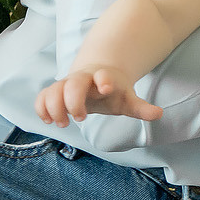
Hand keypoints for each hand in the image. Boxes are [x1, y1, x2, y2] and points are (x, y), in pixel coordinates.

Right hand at [35, 66, 162, 126]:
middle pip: (73, 84)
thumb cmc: (113, 92)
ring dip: (54, 108)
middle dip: (73, 101)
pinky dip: (41, 108)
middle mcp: (83, 79)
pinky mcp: (55, 92)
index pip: (103, 75)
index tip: (106, 88)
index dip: (104, 79)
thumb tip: (158, 114)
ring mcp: (67, 85)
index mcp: (104, 79)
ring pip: (53, 90)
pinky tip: (48, 121)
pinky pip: (41, 97)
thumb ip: (141, 108)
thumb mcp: (128, 99)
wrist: (96, 79)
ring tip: (62, 123)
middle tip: (81, 118)